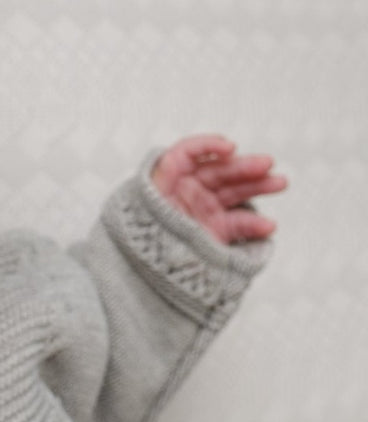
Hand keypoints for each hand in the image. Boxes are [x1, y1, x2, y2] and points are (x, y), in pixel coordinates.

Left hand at [151, 134, 286, 243]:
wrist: (142, 276)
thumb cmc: (142, 238)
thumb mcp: (151, 207)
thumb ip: (173, 186)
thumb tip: (200, 173)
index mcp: (166, 181)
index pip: (185, 154)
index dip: (207, 145)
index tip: (231, 148)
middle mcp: (185, 192)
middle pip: (217, 172)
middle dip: (243, 167)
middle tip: (268, 163)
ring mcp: (201, 211)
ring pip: (232, 193)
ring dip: (257, 187)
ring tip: (281, 182)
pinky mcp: (214, 232)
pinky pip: (236, 223)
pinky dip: (253, 224)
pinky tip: (268, 226)